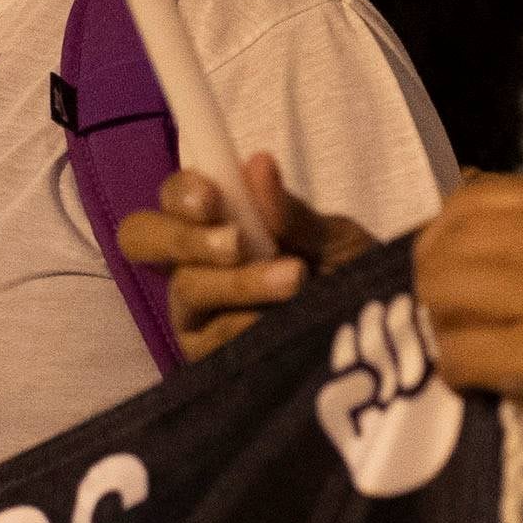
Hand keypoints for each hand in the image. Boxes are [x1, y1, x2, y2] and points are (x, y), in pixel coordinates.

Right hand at [115, 155, 377, 358]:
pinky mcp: (205, 358)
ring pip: (186, 288)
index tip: (214, 198)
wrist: (382, 340)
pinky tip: (280, 320)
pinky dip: (245, 324)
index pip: (172, 197)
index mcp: (216, 222)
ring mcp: (195, 313)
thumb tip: (256, 164)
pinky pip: (209, 338)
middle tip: (236, 243)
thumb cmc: (349, 278)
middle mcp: (193, 263)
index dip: (181, 193)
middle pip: (141, 238)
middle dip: (184, 237)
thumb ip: (290, 212)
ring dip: (239, 281)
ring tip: (295, 278)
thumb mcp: (334, 240)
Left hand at [413, 175, 522, 522]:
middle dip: (434, 287)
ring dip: (444, 331)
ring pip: (441, 296)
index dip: (446, 241)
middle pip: (446, 243)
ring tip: (476, 352)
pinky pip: (460, 356)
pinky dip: (458, 374)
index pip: (471, 198)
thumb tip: (459, 204)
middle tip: (456, 323)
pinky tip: (488, 385)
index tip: (457, 279)